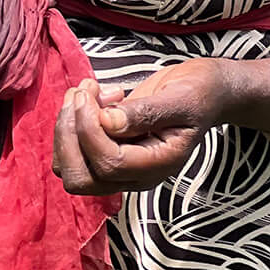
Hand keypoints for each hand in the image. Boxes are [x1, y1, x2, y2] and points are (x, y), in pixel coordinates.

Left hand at [52, 58, 230, 195]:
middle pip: (79, 178)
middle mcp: (134, 174)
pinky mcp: (106, 152)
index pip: (108, 163)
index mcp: (157, 165)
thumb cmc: (199, 94)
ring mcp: (118, 167)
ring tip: (88, 91)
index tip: (89, 92)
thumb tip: (107, 121)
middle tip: (82, 94)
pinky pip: (71, 150)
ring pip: (68, 166)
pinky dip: (70, 121)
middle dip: (69, 133)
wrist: (204, 94)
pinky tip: (93, 97)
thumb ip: (146, 112)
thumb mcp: (181, 98)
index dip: (88, 129)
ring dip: (66, 125)